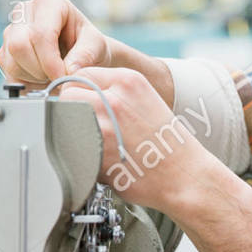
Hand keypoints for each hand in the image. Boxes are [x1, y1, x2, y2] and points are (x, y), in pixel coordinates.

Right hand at [0, 0, 111, 84]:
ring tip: (53, 74)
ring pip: (11, 61)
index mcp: (49, 2)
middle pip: (19, 46)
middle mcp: (24, 11)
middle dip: (40, 69)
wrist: (80, 52)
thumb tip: (69, 71)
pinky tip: (42, 77)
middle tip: (58, 77)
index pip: (40, 34)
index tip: (63, 76)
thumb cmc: (88, 43)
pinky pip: (9, 72)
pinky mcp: (5, 51)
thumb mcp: (97, 46)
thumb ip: (85, 56)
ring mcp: (11, 31)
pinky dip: (27, 81)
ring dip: (34, 77)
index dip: (50, 61)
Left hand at [53, 66, 214, 213]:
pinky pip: (72, 148)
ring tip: (94, 144)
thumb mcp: (146, 101)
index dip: (78, 91)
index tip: (83, 105)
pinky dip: (80, 156)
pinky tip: (102, 161)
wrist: (186, 177)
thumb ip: (114, 93)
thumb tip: (81, 96)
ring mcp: (103, 125)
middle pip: (68, 94)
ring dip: (71, 132)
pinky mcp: (96, 153)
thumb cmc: (168, 145)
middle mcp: (114, 99)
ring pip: (65, 121)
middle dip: (70, 109)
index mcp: (128, 81)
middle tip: (84, 125)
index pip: (81, 74)